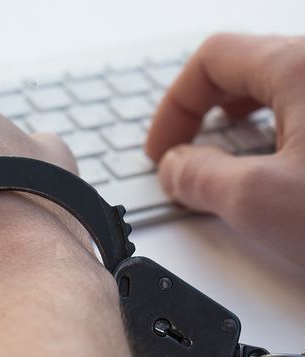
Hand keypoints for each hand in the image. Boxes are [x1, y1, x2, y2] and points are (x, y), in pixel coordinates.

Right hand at [146, 33, 304, 265]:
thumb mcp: (262, 201)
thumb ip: (200, 178)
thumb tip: (174, 168)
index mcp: (300, 66)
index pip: (212, 59)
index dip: (173, 106)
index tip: (161, 149)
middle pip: (244, 70)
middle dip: (202, 113)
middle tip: (183, 153)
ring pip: (277, 89)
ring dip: (238, 124)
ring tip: (224, 158)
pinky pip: (304, 110)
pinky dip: (274, 132)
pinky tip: (276, 165)